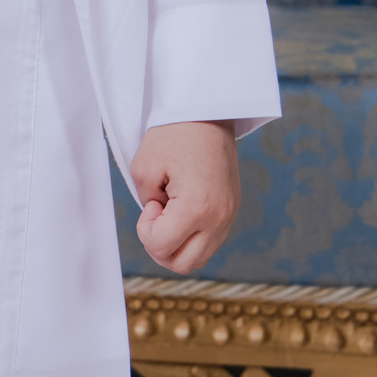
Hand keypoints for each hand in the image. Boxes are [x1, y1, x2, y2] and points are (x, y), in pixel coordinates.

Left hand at [130, 120, 239, 274]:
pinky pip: (209, 241)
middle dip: (159, 245)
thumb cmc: (173, 134)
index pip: (161, 247)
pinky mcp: (232, 210)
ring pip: (198, 258)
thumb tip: (158, 220)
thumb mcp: (143, 168)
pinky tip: (182, 210)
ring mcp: (229, 216)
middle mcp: (218, 219)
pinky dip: (191, 236)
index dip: (145, 229)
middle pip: (182, 264)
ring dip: (176, 244)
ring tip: (169, 212)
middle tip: (156, 213)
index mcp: (197, 208)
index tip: (152, 200)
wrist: (207, 112)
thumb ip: (145, 203)